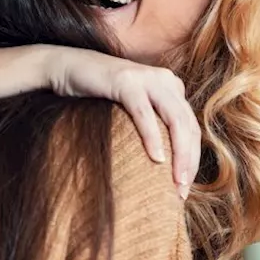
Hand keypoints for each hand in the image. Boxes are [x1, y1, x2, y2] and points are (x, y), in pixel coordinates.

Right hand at [41, 46, 199, 198]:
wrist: (66, 67)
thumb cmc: (98, 97)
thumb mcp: (132, 111)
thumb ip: (152, 125)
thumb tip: (164, 166)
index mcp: (171, 87)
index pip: (191, 127)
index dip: (193, 159)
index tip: (185, 188)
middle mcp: (165, 80)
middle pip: (188, 125)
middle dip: (189, 161)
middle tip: (182, 191)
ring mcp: (146, 78)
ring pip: (174, 119)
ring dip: (179, 153)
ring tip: (176, 180)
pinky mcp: (126, 81)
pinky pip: (144, 112)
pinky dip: (152, 136)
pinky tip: (156, 158)